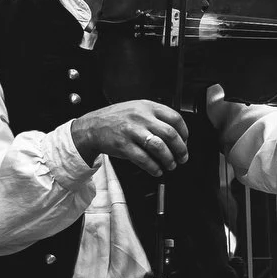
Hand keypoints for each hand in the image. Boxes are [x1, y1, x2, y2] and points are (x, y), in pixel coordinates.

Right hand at [69, 100, 190, 176]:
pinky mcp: (123, 145)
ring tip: (171, 165)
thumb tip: (177, 135)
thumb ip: (155, 117)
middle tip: (182, 157)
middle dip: (180, 149)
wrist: (91, 127)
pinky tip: (156, 170)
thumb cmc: (116, 119)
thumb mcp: (137, 109)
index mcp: (147, 107)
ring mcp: (131, 131)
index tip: (185, 142)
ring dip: (169, 160)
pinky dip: (154, 168)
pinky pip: (144, 159)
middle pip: (170, 134)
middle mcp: (140, 117)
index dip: (185, 133)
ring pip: (159, 147)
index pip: (175, 119)